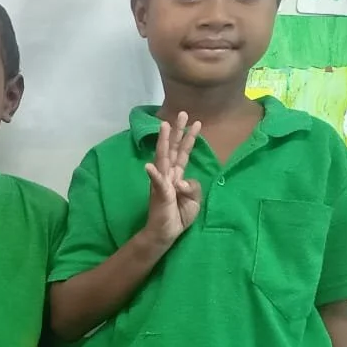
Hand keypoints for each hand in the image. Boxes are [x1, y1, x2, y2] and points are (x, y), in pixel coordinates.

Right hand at [143, 112, 201, 248]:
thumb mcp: (194, 200)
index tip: (197, 123)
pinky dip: (154, 174)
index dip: (190, 139)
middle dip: (178, 131)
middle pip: (173, 149)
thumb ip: (193, 186)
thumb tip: (182, 181)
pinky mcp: (159, 194)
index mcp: (176, 176)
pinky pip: (157, 183)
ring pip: (163, 159)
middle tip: (183, 113)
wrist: (165, 233)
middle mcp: (168, 175)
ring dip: (163, 142)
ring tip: (164, 126)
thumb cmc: (178, 216)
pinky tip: (149, 166)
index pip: (183, 154)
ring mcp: (162, 183)